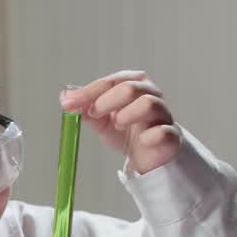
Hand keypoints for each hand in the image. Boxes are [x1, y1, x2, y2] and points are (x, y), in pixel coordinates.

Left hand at [61, 70, 181, 174]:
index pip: (111, 81)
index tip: (69, 103)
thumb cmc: (126, 131)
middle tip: (94, 114)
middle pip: (130, 88)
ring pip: (148, 104)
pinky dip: (149, 136)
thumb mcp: (100, 119)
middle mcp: (151, 94)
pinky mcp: (171, 135)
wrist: (148, 154)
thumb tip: (65, 96)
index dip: (88, 91)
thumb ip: (84, 108)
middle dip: (106, 101)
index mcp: (133, 84)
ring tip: (119, 125)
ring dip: (127, 115)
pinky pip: (163, 132)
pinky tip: (141, 140)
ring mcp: (163, 114)